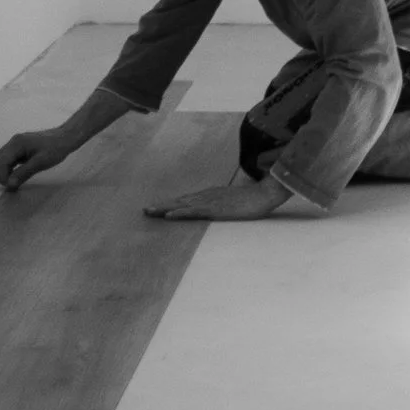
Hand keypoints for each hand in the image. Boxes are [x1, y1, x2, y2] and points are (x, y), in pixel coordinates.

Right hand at [0, 129, 73, 190]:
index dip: (2, 177)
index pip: (0, 162)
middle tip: (12, 186)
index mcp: (16, 144)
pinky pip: (9, 159)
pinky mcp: (20, 148)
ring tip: (16, 182)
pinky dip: (10, 168)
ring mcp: (15, 144)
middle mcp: (13, 142)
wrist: (65, 137)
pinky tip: (19, 175)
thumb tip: (9, 185)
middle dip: (1, 174)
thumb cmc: (55, 148)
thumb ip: (23, 173)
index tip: (11, 187)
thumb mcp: (40, 163)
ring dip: (5, 172)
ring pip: (1, 160)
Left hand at [144, 178, 297, 220]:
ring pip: (182, 204)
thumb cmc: (253, 201)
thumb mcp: (235, 204)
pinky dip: (179, 212)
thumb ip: (225, 206)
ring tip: (149, 211)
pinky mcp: (214, 208)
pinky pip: (193, 211)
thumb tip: (221, 210)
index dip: (171, 204)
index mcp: (210, 196)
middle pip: (180, 201)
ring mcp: (209, 201)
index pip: (186, 201)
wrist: (264, 194)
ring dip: (164, 207)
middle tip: (145, 210)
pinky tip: (168, 215)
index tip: (158, 208)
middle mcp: (206, 196)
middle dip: (162, 205)